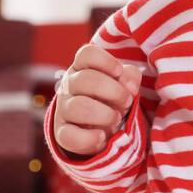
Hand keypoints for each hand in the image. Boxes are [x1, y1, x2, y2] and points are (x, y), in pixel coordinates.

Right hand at [52, 43, 142, 158]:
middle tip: (127, 101)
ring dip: (104, 114)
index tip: (119, 71)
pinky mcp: (63, 134)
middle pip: (85, 79)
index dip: (105, 61)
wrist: (98, 128)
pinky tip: (102, 136)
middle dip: (113, 91)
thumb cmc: (111, 99)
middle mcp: (69, 85)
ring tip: (116, 119)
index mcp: (82, 68)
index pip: (87, 54)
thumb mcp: (123, 84)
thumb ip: (130, 78)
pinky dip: (90, 138)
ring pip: (78, 107)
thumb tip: (130, 86)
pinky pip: (70, 136)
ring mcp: (63, 109)